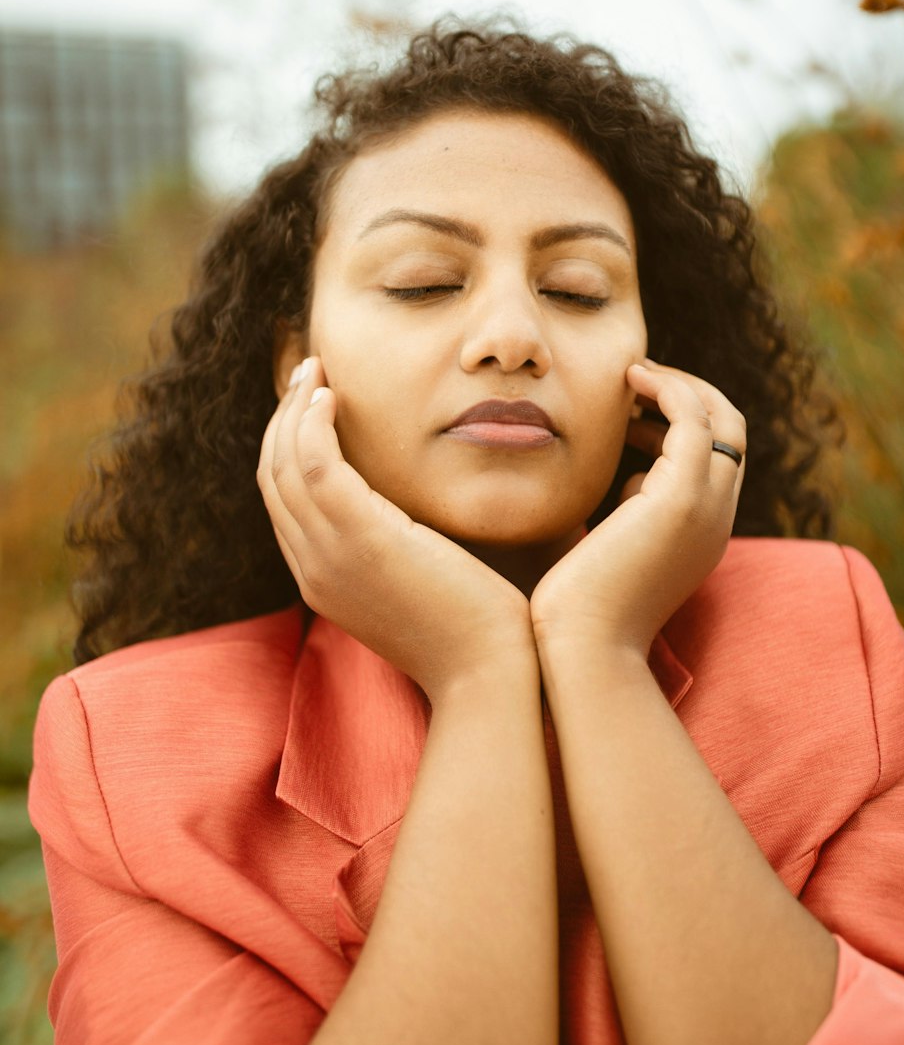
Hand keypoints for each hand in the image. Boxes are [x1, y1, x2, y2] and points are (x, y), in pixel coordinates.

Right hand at [257, 357, 533, 701]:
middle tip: (307, 375)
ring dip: (294, 410)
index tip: (310, 407)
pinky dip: (312, 423)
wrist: (489, 671)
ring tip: (316, 373)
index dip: (287, 448)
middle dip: (282, 420)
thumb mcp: (417, 583)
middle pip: (272, 478)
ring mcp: (329, 557)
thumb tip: (409, 514)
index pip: (283, 503)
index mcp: (322, 580)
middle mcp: (312, 569)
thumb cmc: (472, 627)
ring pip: (283, 465)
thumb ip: (396, 548)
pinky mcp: (361, 539)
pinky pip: (314, 464)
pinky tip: (331, 396)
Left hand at [530, 358, 745, 657]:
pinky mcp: (683, 498)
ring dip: (679, 386)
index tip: (631, 411)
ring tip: (631, 376)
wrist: (584, 649)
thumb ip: (628, 514)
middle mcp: (717, 519)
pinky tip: (629, 381)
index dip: (681, 424)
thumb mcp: (613, 549)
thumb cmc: (578, 610)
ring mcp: (707, 508)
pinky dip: (668, 389)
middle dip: (689, 395)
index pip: (717, 460)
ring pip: (721, 418)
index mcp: (702, 534)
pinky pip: (694, 419)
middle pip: (731, 432)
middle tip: (638, 380)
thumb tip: (626, 481)